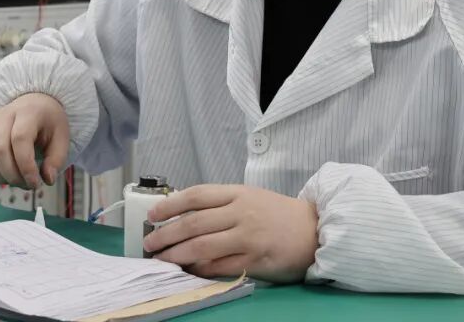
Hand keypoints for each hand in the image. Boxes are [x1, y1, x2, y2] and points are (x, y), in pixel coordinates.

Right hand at [0, 93, 68, 189]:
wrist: (33, 104)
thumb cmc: (47, 122)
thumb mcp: (62, 137)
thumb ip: (56, 159)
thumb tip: (48, 179)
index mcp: (28, 112)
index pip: (20, 139)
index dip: (25, 165)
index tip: (35, 183)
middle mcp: (4, 115)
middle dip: (12, 175)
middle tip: (27, 185)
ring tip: (16, 180)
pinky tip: (3, 176)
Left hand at [143, 184, 318, 282]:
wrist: (314, 229)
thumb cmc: (277, 213)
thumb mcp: (249, 197)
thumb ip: (220, 204)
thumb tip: (182, 215)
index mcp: (237, 193)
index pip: (196, 195)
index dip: (170, 204)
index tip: (152, 213)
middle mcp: (241, 213)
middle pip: (194, 223)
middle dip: (166, 234)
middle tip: (149, 243)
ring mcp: (248, 237)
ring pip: (203, 246)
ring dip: (177, 255)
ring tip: (161, 259)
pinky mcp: (255, 260)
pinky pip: (220, 266)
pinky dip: (200, 269)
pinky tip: (188, 271)